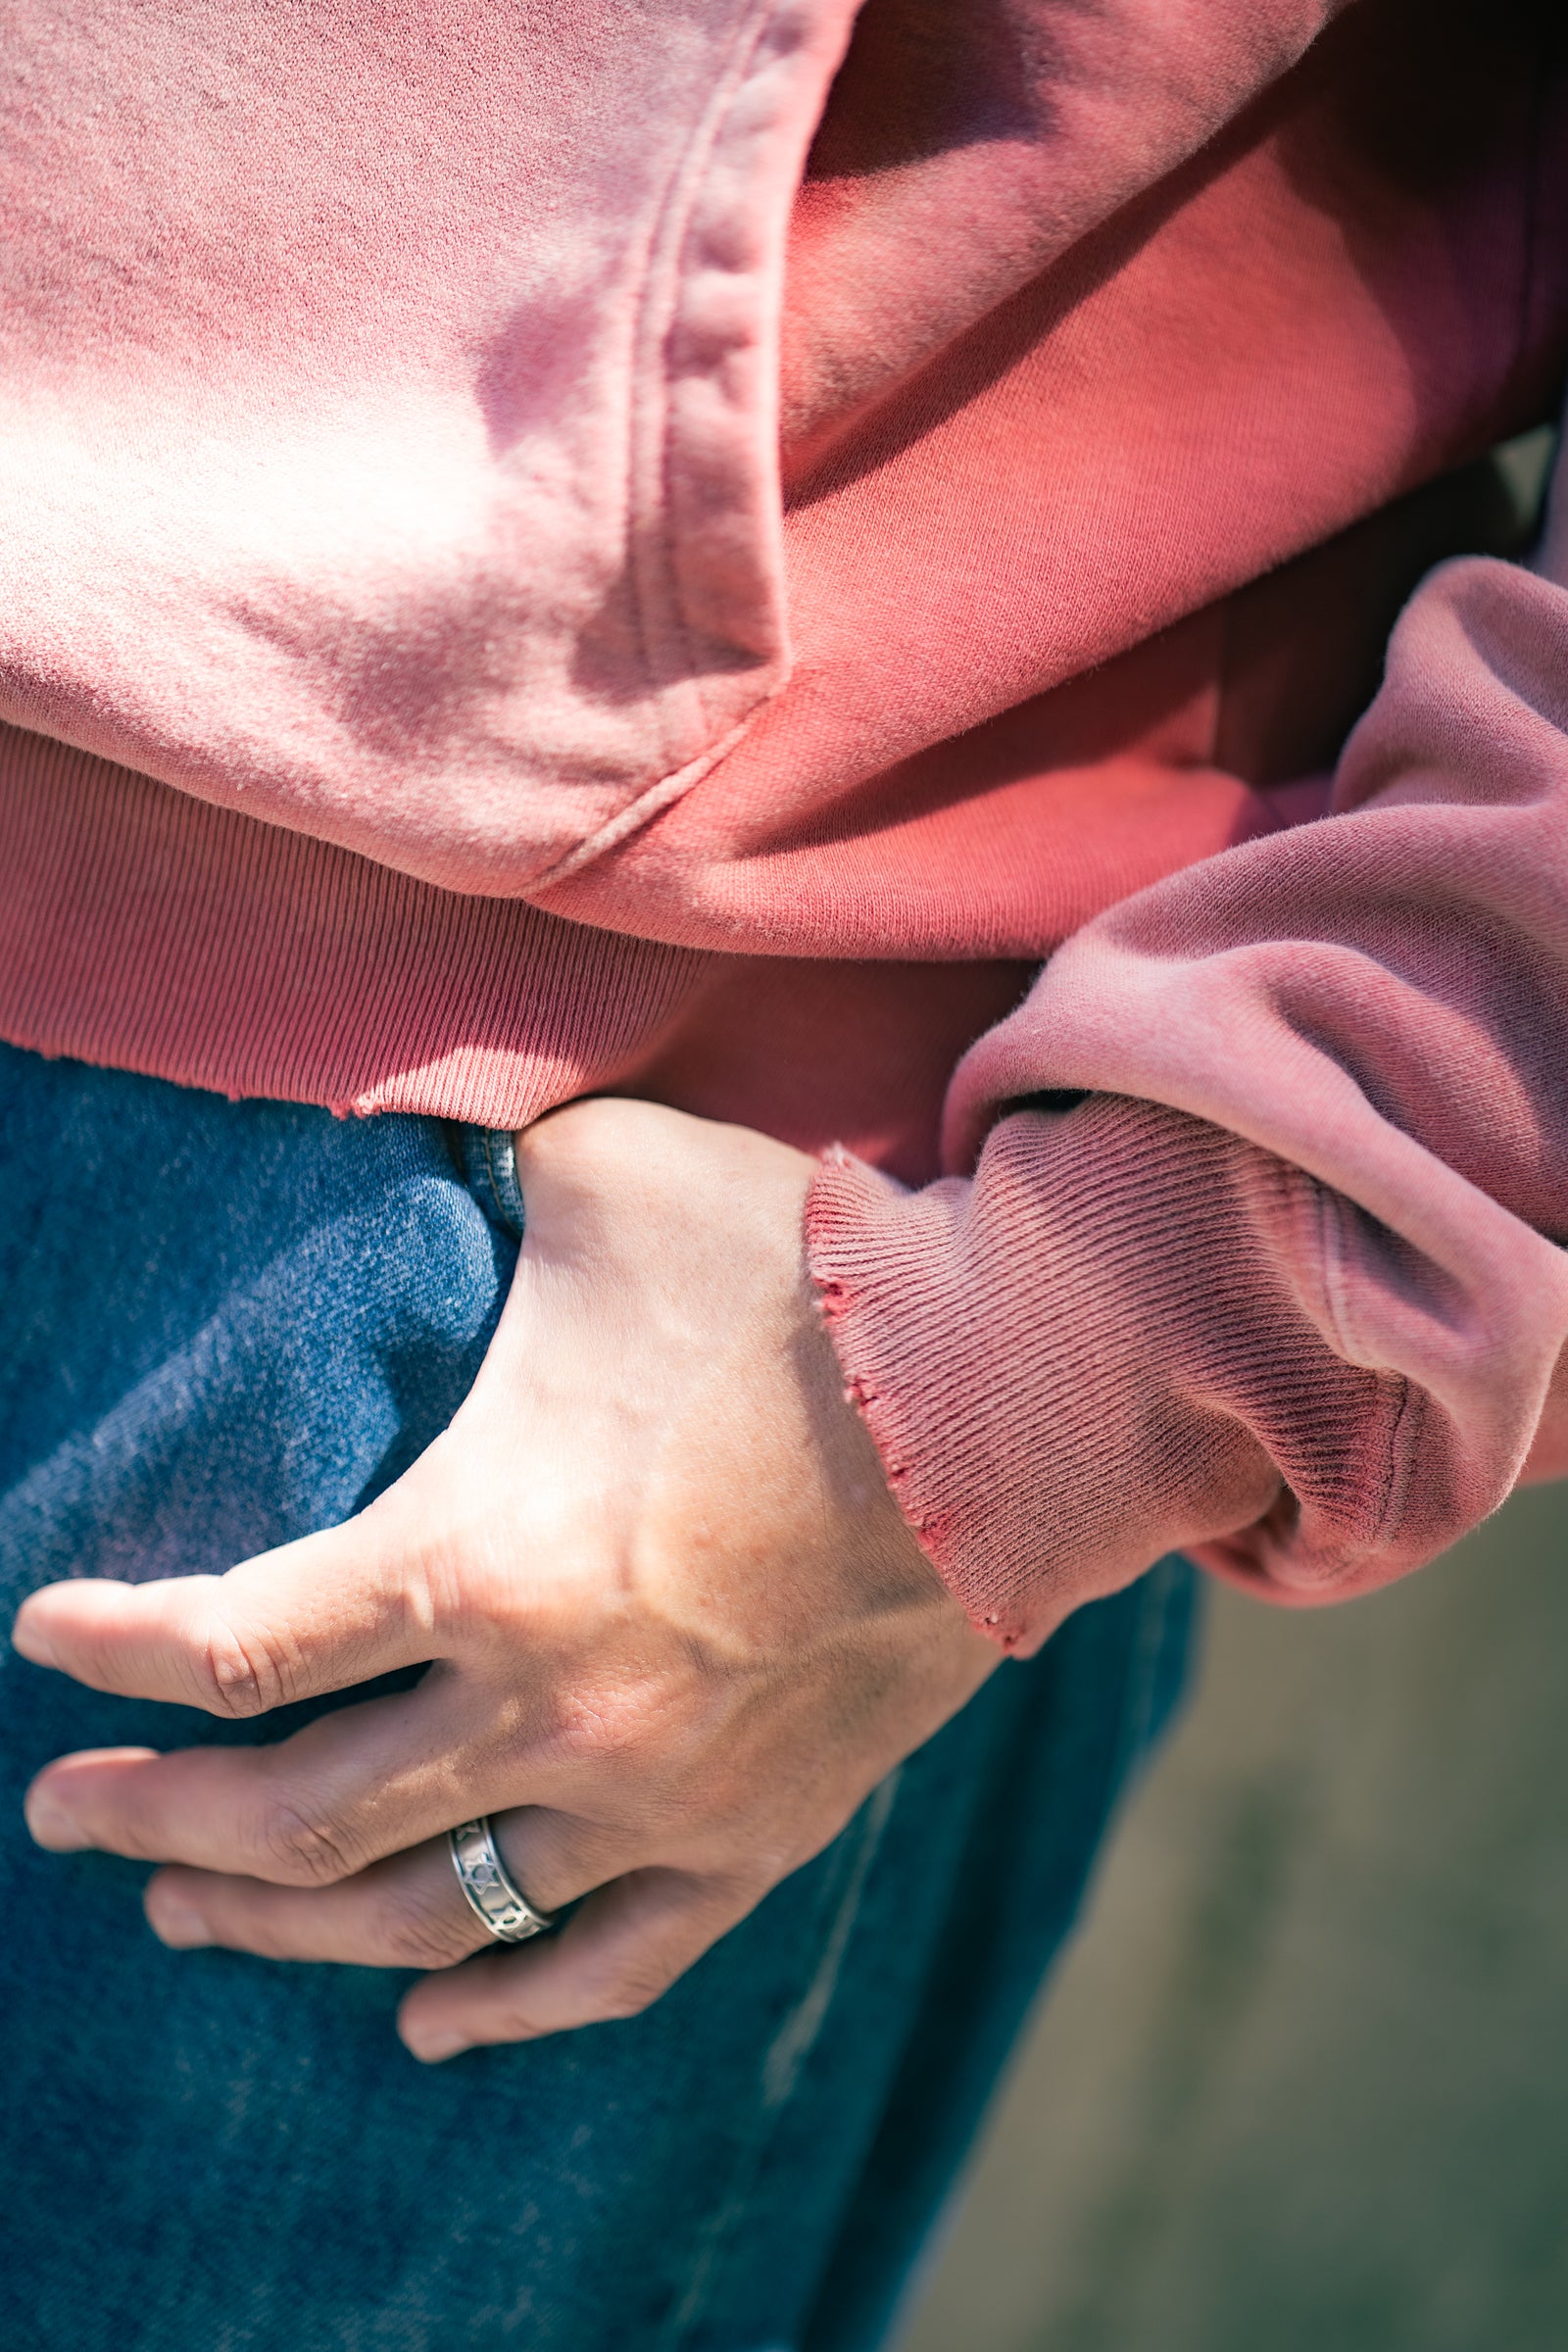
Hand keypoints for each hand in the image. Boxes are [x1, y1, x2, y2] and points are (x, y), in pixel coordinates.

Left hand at [15, 1098, 995, 2059]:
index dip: (112, 1647)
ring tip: (189, 1916)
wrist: (1023, 1391)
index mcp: (481, 1554)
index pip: (232, 1642)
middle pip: (291, 1819)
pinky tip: (425, 2016)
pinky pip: (604, 1967)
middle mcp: (548, 1708)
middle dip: (151, 1827)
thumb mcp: (609, 1177)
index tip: (43, 1637)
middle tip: (69, 1816)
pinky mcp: (751, 1836)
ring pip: (423, 1915)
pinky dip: (501, 2005)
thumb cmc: (805, 1274)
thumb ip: (476, 1167)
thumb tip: (405, 1132)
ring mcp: (653, 1795)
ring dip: (282, 1927)